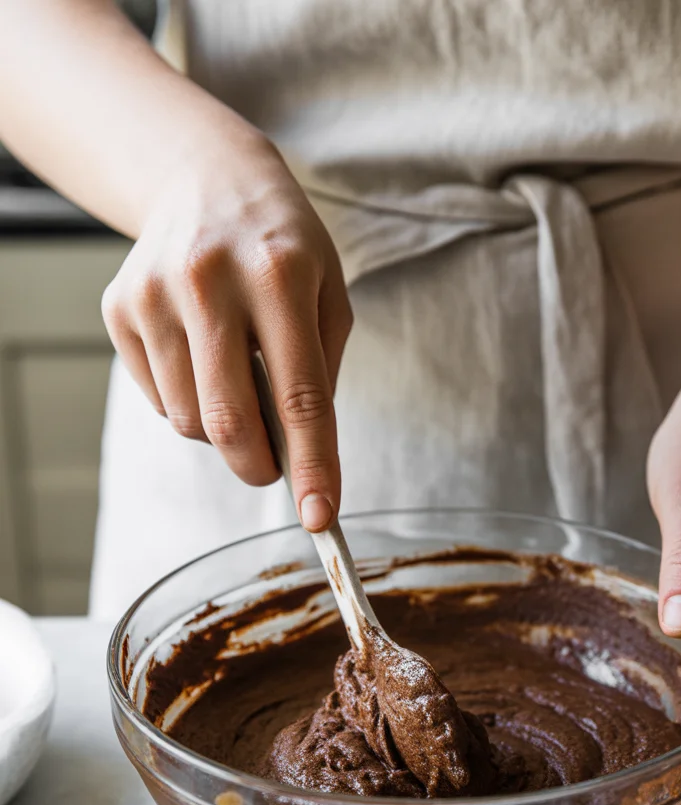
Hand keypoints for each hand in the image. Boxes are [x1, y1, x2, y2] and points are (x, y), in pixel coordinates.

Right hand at [101, 130, 351, 530]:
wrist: (205, 178)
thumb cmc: (284, 247)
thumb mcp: (328, 293)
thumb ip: (320, 373)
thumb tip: (301, 458)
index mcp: (280, 274)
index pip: (299, 394)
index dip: (312, 464)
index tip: (320, 517)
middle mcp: (209, 280)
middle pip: (229, 422)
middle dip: (258, 467)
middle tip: (273, 468)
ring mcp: (154, 294)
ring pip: (189, 421)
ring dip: (221, 428)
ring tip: (237, 377)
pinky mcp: (119, 308)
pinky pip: (159, 400)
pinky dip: (188, 401)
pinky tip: (202, 356)